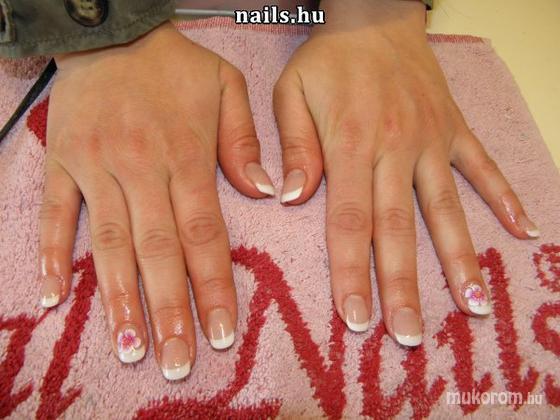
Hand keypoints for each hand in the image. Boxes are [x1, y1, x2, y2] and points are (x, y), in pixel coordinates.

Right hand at [38, 22, 273, 378]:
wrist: (114, 32)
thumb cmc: (175, 65)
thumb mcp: (227, 88)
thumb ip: (244, 144)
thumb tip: (269, 194)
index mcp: (185, 156)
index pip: (204, 235)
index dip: (212, 286)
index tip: (221, 333)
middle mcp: (141, 169)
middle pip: (158, 252)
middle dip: (170, 311)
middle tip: (177, 362)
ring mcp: (96, 167)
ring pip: (109, 243)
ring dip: (119, 299)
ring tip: (131, 347)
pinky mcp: (62, 162)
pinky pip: (56, 213)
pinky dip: (54, 254)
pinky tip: (52, 296)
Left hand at [273, 0, 537, 344]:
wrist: (373, 17)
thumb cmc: (328, 59)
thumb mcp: (292, 93)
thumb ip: (295, 147)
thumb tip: (294, 198)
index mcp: (350, 145)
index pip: (351, 221)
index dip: (353, 273)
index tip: (358, 318)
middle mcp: (395, 149)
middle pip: (399, 229)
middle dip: (405, 286)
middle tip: (410, 336)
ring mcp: (430, 140)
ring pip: (446, 208)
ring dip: (460, 258)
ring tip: (475, 304)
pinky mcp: (454, 130)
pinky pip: (483, 166)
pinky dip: (505, 197)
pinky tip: (526, 231)